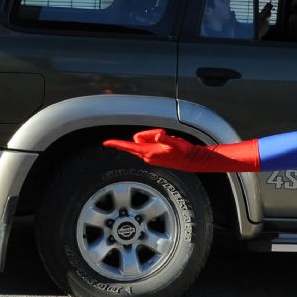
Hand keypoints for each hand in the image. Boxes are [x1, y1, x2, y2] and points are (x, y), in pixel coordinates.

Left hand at [103, 129, 260, 172]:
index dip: (116, 143)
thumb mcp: (174, 141)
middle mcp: (146, 156)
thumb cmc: (183, 151)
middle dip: (147, 135)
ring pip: (144, 141)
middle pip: (137, 140)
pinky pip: (148, 145)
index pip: (128, 146)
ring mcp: (150, 157)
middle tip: (161, 135)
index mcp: (148, 152)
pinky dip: (154, 141)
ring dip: (153, 137)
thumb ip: (165, 138)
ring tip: (166, 140)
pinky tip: (165, 145)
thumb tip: (158, 136)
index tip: (106, 142)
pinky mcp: (154, 157)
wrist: (191, 161)